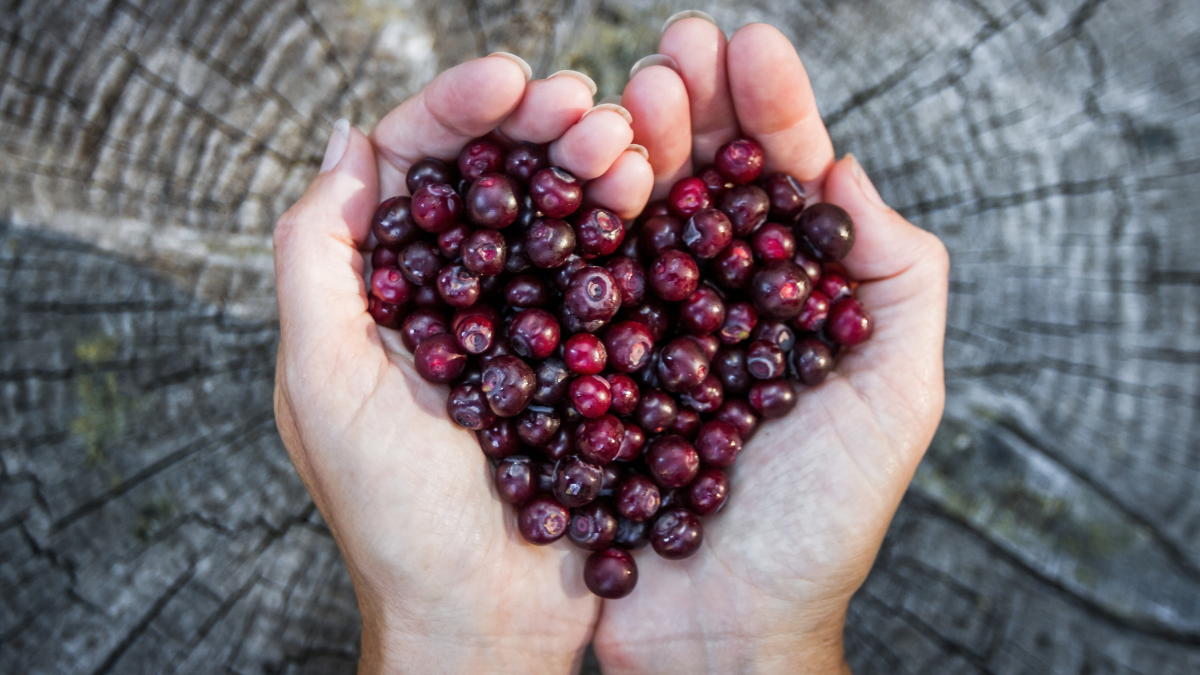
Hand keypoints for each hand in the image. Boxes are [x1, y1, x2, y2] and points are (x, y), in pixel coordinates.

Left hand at [272, 55, 652, 673]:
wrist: (486, 623)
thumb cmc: (396, 522)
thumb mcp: (323, 386)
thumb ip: (314, 261)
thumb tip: (349, 144)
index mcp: (383, 290)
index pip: (415, 167)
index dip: (459, 108)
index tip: (511, 81)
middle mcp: (456, 296)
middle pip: (497, 175)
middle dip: (540, 124)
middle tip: (589, 107)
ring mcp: (528, 325)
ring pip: (560, 212)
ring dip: (593, 162)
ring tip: (630, 147)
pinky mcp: (589, 359)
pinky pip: (609, 274)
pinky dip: (631, 227)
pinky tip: (654, 198)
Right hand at [592, 19, 948, 673]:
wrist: (722, 630)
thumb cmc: (820, 526)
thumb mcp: (895, 400)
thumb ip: (897, 280)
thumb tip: (845, 170)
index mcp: (792, 298)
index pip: (782, 183)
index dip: (771, 109)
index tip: (750, 46)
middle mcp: (715, 302)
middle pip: (702, 182)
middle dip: (691, 107)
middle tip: (673, 49)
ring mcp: (644, 331)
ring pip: (635, 217)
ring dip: (630, 147)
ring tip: (621, 97)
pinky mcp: (584, 370)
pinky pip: (574, 287)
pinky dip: (569, 228)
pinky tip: (566, 179)